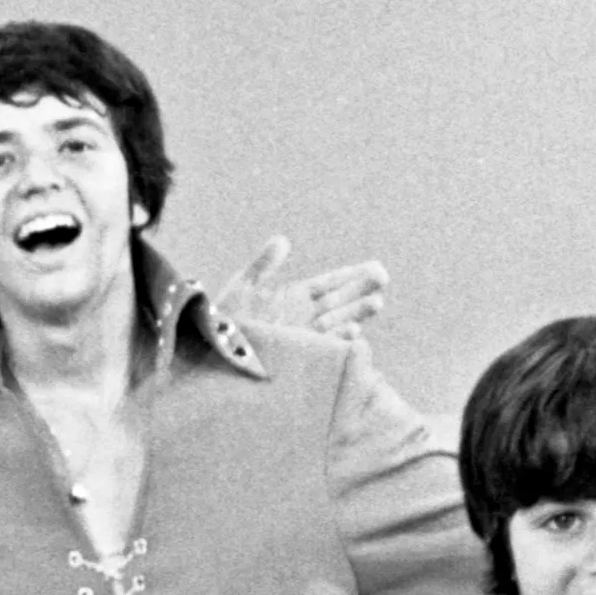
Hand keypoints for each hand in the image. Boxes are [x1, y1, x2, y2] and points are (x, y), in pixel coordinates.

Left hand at [218, 235, 388, 346]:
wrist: (211, 351)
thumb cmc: (225, 319)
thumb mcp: (244, 287)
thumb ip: (263, 265)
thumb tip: (282, 240)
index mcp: (294, 297)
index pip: (330, 284)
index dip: (352, 275)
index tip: (375, 268)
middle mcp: (303, 317)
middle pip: (340, 301)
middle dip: (361, 291)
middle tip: (384, 277)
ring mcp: (303, 336)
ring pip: (336, 323)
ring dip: (356, 313)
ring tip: (377, 303)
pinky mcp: (298, 355)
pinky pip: (322, 347)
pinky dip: (337, 340)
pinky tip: (353, 332)